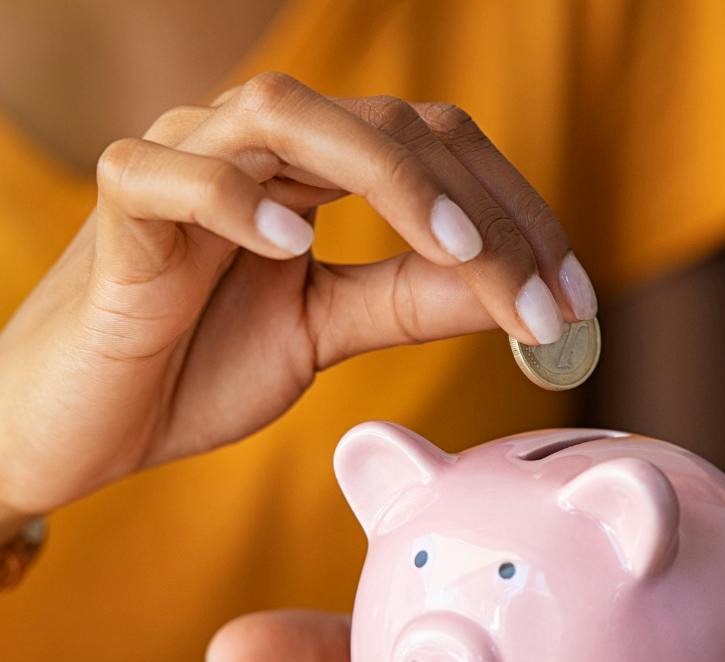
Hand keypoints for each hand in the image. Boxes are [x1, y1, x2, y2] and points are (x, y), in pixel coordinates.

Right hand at [0, 74, 594, 519]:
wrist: (88, 420)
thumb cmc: (199, 365)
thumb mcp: (327, 333)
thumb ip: (408, 302)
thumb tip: (509, 292)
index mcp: (316, 174)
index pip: (441, 156)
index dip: (518, 219)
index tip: (576, 303)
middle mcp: (260, 147)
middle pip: (395, 127)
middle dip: (486, 215)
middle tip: (547, 302)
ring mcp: (186, 162)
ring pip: (293, 116)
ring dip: (392, 182)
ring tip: (459, 257)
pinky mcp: (120, 209)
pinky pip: (170, 174)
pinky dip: (233, 200)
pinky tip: (294, 248)